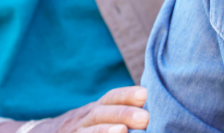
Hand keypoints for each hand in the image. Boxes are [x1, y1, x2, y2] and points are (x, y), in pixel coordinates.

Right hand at [0, 86, 149, 132]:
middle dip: (122, 113)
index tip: (145, 94)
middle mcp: (82, 119)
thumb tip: (150, 108)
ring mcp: (73, 132)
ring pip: (87, 131)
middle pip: (100, 113)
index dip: (126, 95)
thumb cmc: (83, 128)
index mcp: (94, 110)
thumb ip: (117, 112)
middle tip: (145, 117)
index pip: (110, 98)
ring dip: (105, 131)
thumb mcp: (96, 116)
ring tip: (122, 131)